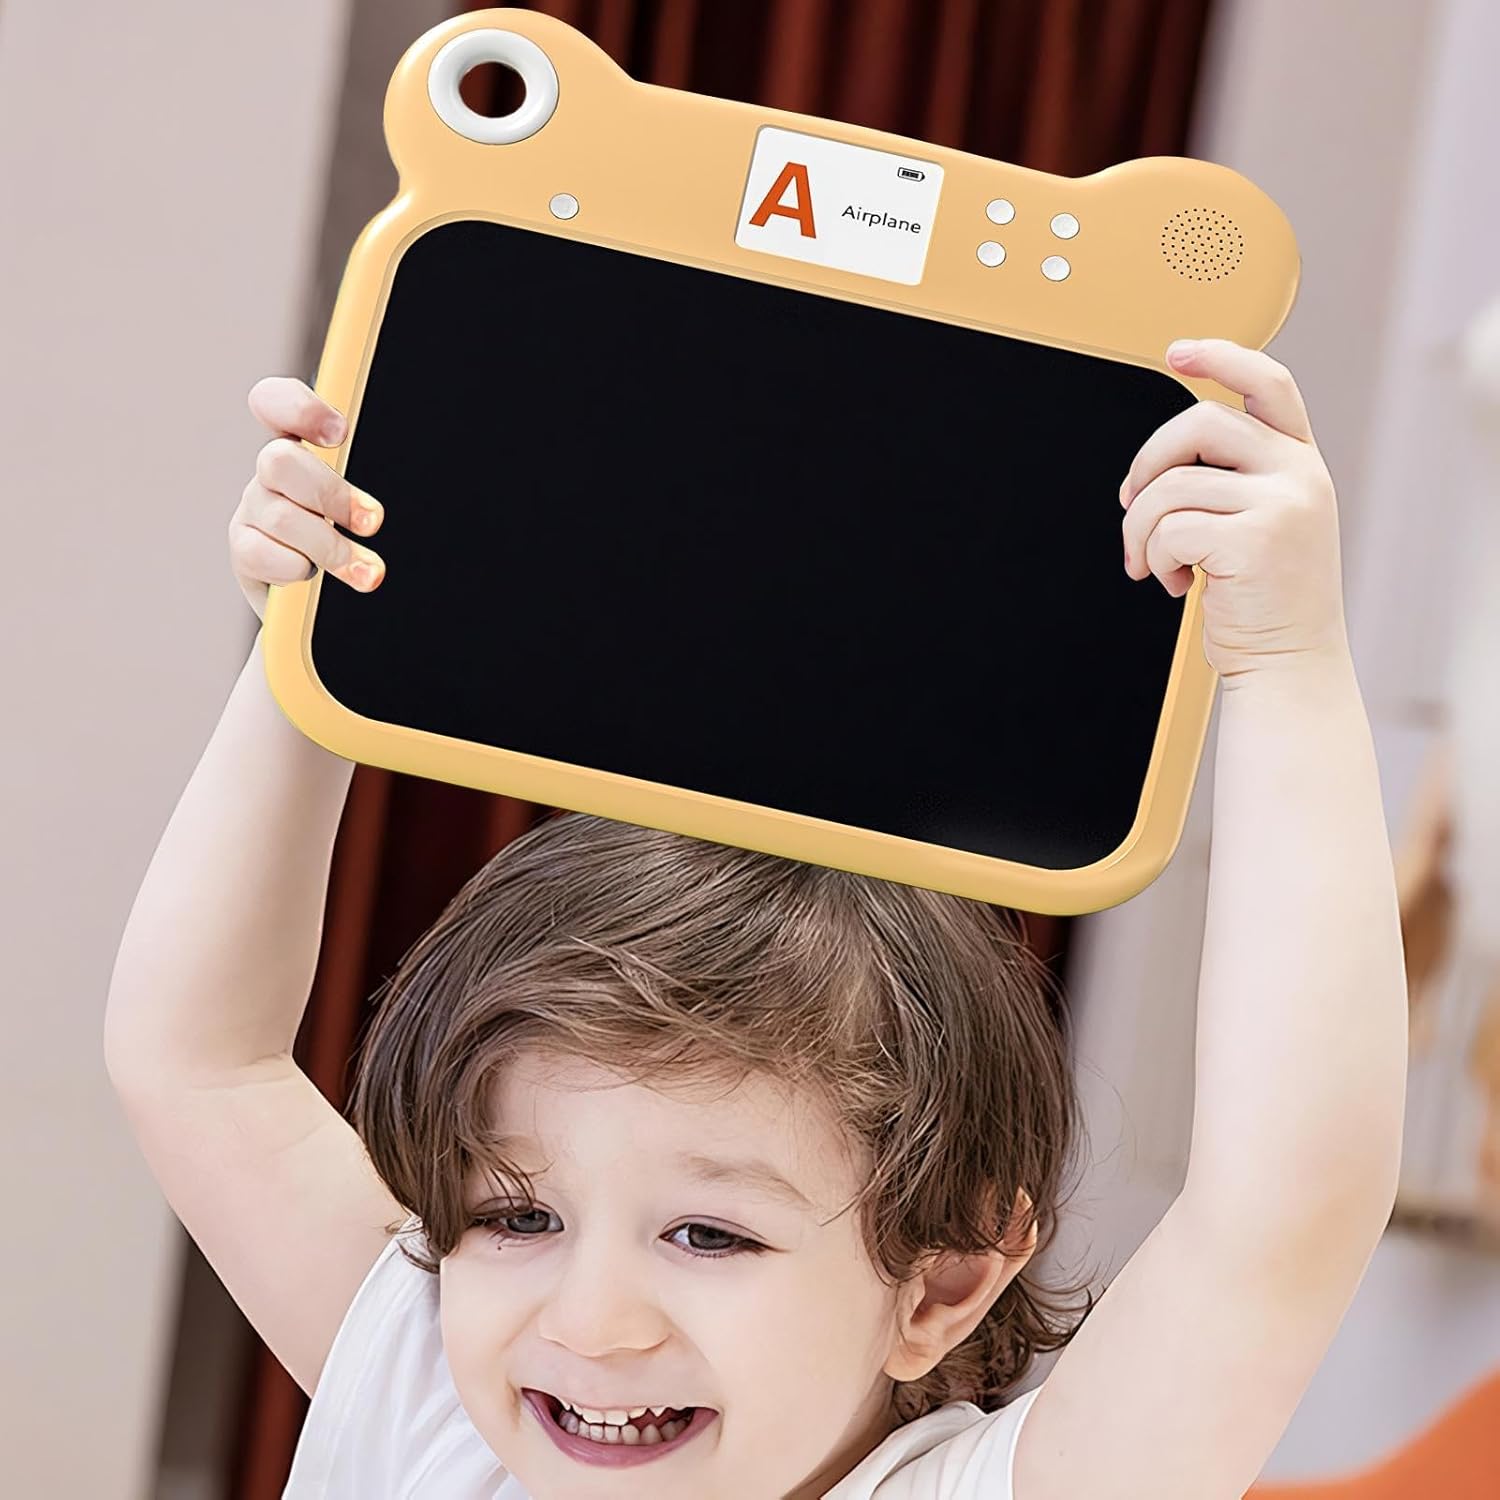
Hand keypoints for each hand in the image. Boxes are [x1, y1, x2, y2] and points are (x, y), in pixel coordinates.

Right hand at [229, 377, 385, 622]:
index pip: (273, 401)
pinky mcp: (244, 551)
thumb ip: (369, 485)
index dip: (299, 409)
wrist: (314, 591)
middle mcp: (269, 473)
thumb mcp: (364, 501)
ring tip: (369, 573)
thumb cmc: (351, 533)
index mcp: (297, 445)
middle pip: (280, 461)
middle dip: (332, 495)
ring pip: (281, 516)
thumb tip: (386, 497)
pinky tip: (310, 575)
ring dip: (331, 547)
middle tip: (373, 522)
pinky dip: (294, 568)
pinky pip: (261, 554)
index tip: (340, 436)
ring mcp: (252, 510)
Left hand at [1119, 338, 1346, 680]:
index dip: (1221, 357)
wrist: (1290, 661)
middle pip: (1198, 423)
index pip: (1268, 383)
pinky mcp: (1254, 542)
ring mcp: (1282, 505)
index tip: (1177, 352)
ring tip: (1149, 561)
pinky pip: (1169, 528)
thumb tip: (1159, 460)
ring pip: (1170, 486)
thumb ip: (1233, 478)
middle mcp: (1299, 474)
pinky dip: (1154, 556)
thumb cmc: (1263, 598)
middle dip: (1146, 462)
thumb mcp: (1262, 521)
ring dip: (1139, 528)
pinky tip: (1171, 583)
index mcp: (1300, 461)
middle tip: (1130, 504)